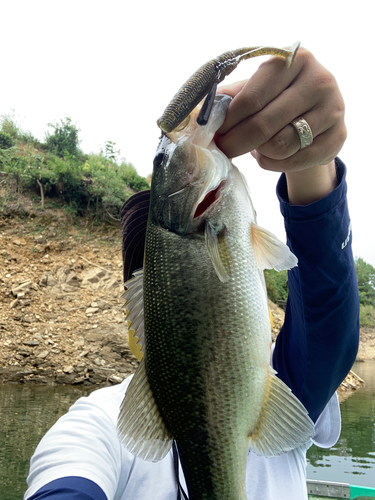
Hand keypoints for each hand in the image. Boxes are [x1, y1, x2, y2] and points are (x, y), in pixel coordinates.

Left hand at [215, 47, 345, 203]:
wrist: (317, 116)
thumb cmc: (278, 99)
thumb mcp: (257, 89)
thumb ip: (231, 98)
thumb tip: (200, 112)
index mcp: (294, 59)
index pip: (251, 98)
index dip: (227, 122)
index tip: (212, 134)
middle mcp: (319, 80)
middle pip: (263, 126)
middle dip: (235, 143)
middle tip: (224, 150)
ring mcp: (333, 109)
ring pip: (280, 146)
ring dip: (259, 153)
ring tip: (254, 147)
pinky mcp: (338, 137)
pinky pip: (295, 161)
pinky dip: (275, 164)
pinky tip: (270, 156)